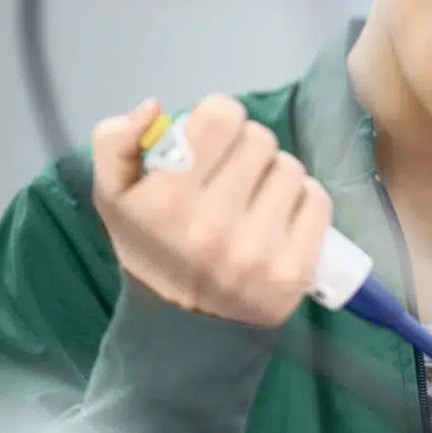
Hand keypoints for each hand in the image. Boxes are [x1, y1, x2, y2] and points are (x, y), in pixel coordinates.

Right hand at [90, 94, 332, 326]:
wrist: (182, 326)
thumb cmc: (151, 248)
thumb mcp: (114, 196)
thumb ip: (115, 142)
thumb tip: (154, 106)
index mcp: (169, 200)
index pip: (222, 116)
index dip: (217, 120)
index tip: (210, 141)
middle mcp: (214, 226)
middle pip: (260, 139)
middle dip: (245, 149)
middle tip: (230, 175)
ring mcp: (259, 251)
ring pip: (290, 168)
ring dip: (273, 176)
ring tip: (251, 200)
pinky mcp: (295, 270)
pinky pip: (318, 200)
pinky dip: (301, 201)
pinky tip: (276, 218)